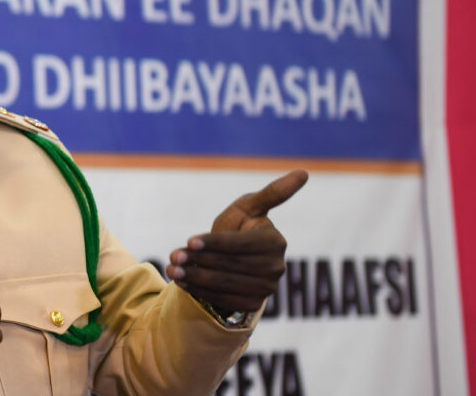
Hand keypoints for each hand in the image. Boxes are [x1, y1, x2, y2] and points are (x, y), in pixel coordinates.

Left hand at [166, 170, 307, 313]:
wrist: (233, 259)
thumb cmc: (240, 226)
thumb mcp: (249, 208)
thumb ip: (272, 194)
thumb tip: (304, 172)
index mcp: (275, 242)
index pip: (241, 244)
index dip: (215, 243)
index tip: (189, 240)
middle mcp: (276, 268)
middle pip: (231, 265)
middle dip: (198, 260)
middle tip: (173, 256)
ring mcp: (266, 288)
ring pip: (225, 284)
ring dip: (195, 277)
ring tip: (171, 270)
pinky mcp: (253, 304)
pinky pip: (224, 299)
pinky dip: (200, 291)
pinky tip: (182, 283)